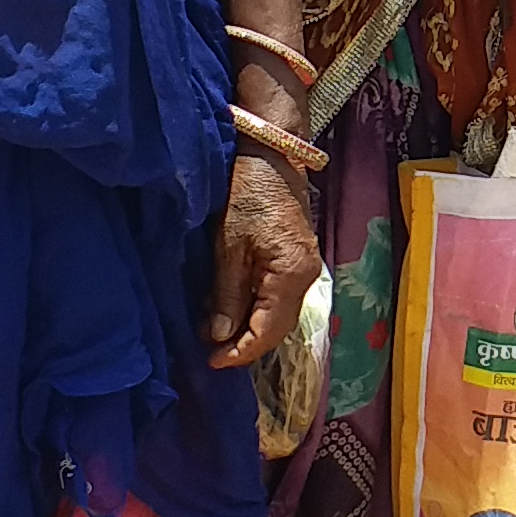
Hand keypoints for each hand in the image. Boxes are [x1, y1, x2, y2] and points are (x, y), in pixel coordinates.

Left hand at [206, 153, 323, 367]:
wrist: (271, 155)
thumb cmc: (247, 194)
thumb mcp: (229, 246)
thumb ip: (227, 293)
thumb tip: (221, 335)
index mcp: (291, 275)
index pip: (269, 331)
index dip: (242, 352)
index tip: (212, 362)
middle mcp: (306, 277)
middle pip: (278, 327)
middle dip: (244, 343)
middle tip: (209, 349)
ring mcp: (304, 268)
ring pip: (278, 313)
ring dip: (247, 325)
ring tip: (212, 327)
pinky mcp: (297, 259)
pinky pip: (277, 296)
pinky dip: (253, 307)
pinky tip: (228, 304)